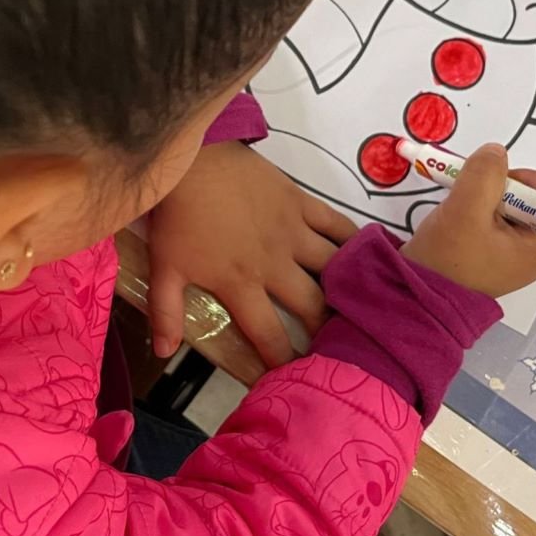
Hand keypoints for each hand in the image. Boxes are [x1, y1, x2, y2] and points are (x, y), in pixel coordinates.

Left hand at [147, 142, 357, 366]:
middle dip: (325, 331)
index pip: (269, 334)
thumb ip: (166, 313)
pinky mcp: (302, 202)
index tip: (296, 376)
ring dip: (347, 289)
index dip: (283, 361)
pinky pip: (337, 225)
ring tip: (359, 307)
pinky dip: (356, 241)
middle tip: (334, 344)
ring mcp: (293, 231)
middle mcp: (275, 264)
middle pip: (312, 307)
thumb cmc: (178, 217)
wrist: (192, 160)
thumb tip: (164, 352)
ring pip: (333, 267)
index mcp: (241, 284)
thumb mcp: (164, 268)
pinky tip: (371, 256)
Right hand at [401, 144, 535, 297]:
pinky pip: (494, 219)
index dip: (532, 179)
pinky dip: (476, 209)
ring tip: (459, 208)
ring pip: (511, 206)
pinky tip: (456, 217)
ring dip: (484, 197)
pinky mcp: (491, 253)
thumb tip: (496, 152)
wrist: (414, 296)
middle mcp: (533, 250)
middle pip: (534, 197)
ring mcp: (511, 253)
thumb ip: (484, 174)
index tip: (497, 183)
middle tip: (471, 195)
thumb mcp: (464, 211)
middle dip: (501, 187)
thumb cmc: (445, 261)